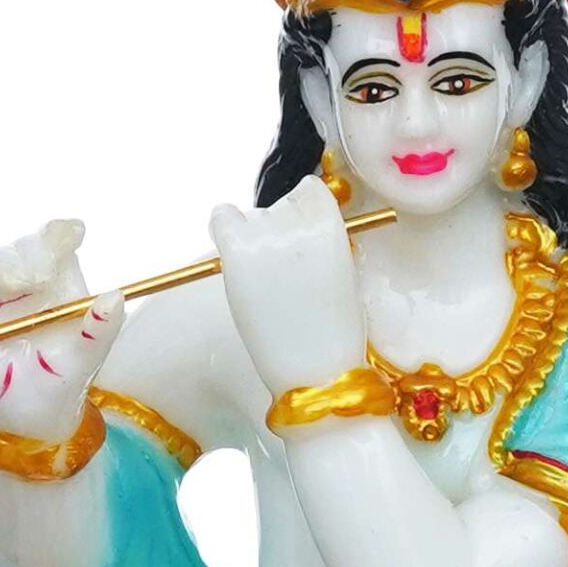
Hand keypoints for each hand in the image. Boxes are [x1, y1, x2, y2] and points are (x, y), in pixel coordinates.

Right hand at [0, 218, 124, 449]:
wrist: (24, 413)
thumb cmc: (62, 383)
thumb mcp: (87, 359)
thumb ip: (102, 329)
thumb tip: (116, 296)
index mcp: (67, 283)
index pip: (65, 241)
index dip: (65, 232)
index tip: (69, 235)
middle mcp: (35, 276)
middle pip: (33, 243)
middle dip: (36, 254)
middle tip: (36, 280)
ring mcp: (1, 283)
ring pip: (3, 252)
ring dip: (7, 262)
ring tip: (14, 287)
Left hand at [209, 177, 366, 403]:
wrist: (316, 374)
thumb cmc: (335, 334)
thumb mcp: (345, 275)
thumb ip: (323, 243)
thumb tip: (294, 230)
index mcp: (332, 225)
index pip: (309, 192)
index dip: (304, 217)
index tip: (303, 244)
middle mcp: (298, 221)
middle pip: (279, 206)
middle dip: (280, 231)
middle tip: (283, 273)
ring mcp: (266, 236)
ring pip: (251, 216)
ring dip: (254, 238)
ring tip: (264, 280)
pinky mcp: (237, 253)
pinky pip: (222, 217)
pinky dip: (227, 228)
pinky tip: (237, 255)